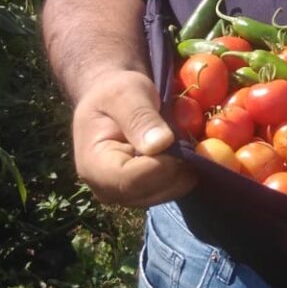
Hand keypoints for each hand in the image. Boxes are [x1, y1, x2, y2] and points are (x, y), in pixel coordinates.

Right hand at [70, 70, 197, 206]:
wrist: (110, 100)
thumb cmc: (113, 93)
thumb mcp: (124, 93)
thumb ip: (139, 116)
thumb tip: (161, 144)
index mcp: (94, 165)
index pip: (130, 180)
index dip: (162, 165)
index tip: (184, 143)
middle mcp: (107, 189)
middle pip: (150, 192)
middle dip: (177, 168)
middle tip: (192, 139)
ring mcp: (126, 194)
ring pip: (165, 194)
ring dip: (184, 170)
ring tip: (186, 141)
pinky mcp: (144, 193)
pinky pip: (171, 189)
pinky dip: (184, 172)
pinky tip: (185, 151)